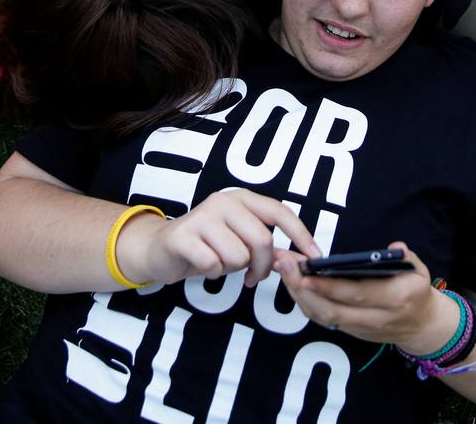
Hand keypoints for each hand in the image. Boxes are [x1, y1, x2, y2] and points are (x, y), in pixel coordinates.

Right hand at [117, 189, 321, 287]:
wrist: (160, 249)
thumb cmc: (207, 246)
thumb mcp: (242, 244)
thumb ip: (273, 252)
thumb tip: (305, 261)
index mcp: (242, 199)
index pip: (280, 212)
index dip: (301, 234)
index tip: (315, 258)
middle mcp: (224, 201)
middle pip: (262, 240)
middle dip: (261, 267)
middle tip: (251, 276)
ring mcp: (202, 215)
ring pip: (238, 256)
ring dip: (231, 269)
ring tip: (219, 262)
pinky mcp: (183, 235)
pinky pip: (213, 264)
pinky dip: (212, 273)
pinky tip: (203, 265)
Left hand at [275, 241, 458, 349]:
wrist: (421, 326)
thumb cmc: (416, 291)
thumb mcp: (420, 271)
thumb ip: (408, 257)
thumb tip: (394, 247)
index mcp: (394, 299)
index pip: (356, 294)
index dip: (329, 286)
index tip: (305, 272)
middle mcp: (374, 318)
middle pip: (332, 309)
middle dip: (303, 287)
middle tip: (283, 264)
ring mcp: (360, 328)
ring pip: (322, 317)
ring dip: (298, 294)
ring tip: (283, 269)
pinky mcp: (349, 332)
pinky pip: (322, 319)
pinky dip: (305, 301)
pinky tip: (292, 281)